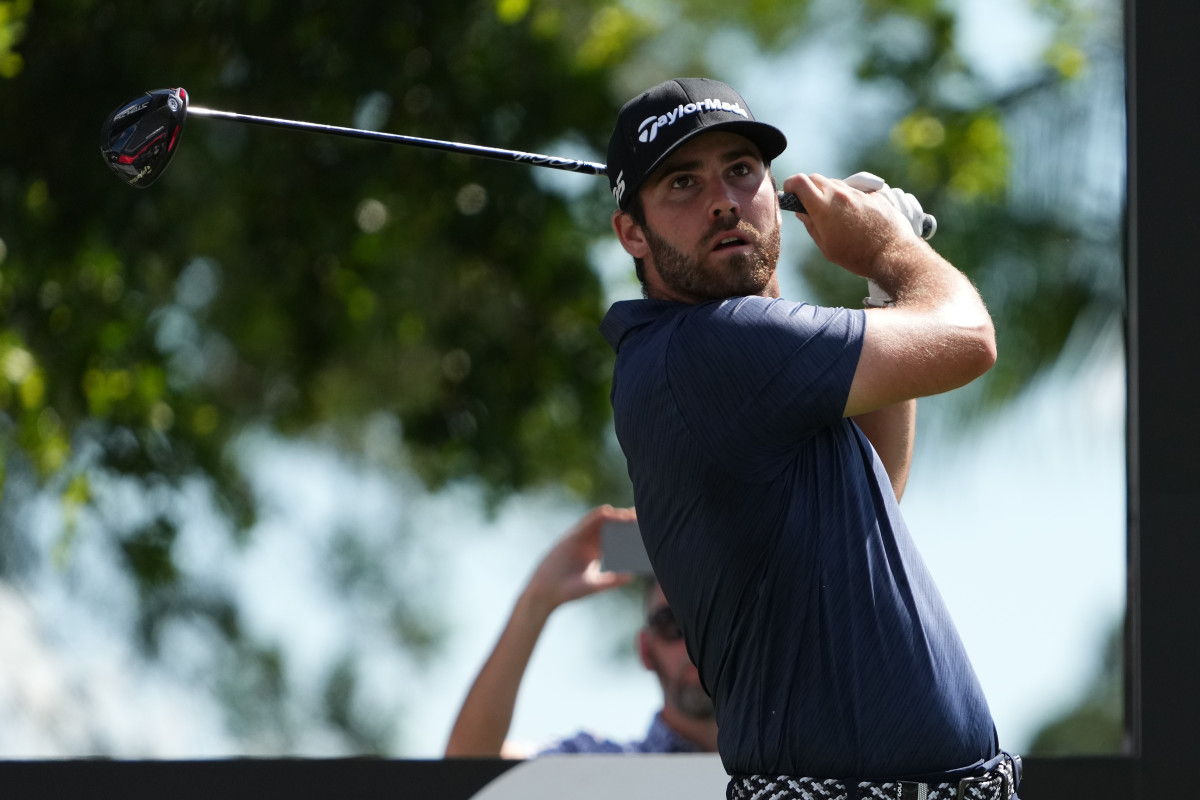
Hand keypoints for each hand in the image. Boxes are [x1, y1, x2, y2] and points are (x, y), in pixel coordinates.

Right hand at [523, 505, 635, 615]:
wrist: (546, 593)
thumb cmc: (569, 591)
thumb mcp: (595, 584)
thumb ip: (612, 580)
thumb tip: (632, 576)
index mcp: (594, 553)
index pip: (615, 540)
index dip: (627, 535)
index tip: (644, 532)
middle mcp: (588, 543)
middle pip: (610, 528)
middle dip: (624, 522)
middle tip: (642, 517)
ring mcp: (579, 539)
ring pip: (600, 523)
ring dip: (614, 517)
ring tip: (630, 514)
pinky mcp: (570, 537)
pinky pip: (585, 523)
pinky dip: (596, 516)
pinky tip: (609, 512)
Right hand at [784, 172, 918, 275]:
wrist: (891, 253)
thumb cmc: (856, 256)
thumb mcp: (826, 247)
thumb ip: (811, 226)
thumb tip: (802, 212)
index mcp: (822, 206)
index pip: (798, 181)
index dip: (790, 185)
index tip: (790, 192)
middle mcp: (839, 193)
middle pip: (815, 178)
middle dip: (808, 188)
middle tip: (810, 205)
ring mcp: (857, 192)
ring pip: (835, 183)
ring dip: (829, 193)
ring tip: (835, 214)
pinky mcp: (872, 194)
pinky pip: (854, 191)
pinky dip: (849, 199)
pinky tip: (855, 217)